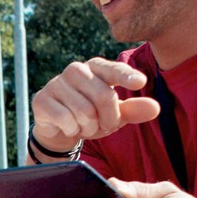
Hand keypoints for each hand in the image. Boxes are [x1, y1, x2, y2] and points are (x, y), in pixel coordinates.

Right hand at [32, 57, 162, 150]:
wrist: (60, 129)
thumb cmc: (92, 116)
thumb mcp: (115, 114)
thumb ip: (134, 110)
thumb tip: (155, 107)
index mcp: (96, 68)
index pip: (113, 70)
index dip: (127, 76)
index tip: (140, 82)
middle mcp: (75, 70)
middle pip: (104, 96)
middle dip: (109, 118)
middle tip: (104, 125)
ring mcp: (56, 83)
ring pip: (85, 111)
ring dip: (90, 127)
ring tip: (85, 126)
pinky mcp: (42, 100)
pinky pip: (66, 119)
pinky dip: (72, 129)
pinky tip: (69, 127)